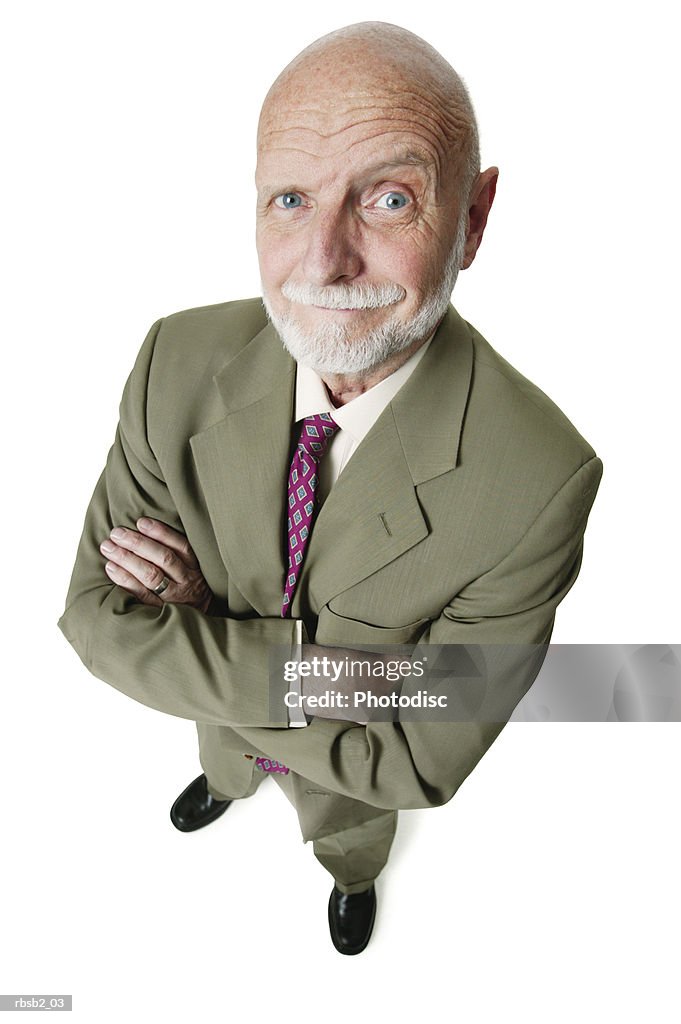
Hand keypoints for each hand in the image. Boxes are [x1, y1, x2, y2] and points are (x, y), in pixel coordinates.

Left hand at [99, 517, 213, 611]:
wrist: (197, 624)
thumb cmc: (186, 589)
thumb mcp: (192, 571)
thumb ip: (176, 554)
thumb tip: (143, 528)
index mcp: (196, 568)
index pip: (181, 546)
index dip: (161, 533)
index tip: (141, 522)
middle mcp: (187, 582)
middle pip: (164, 559)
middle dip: (138, 543)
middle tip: (116, 533)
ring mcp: (174, 598)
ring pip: (152, 575)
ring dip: (128, 559)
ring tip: (108, 547)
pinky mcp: (160, 611)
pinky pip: (141, 594)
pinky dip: (125, 579)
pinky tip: (111, 568)